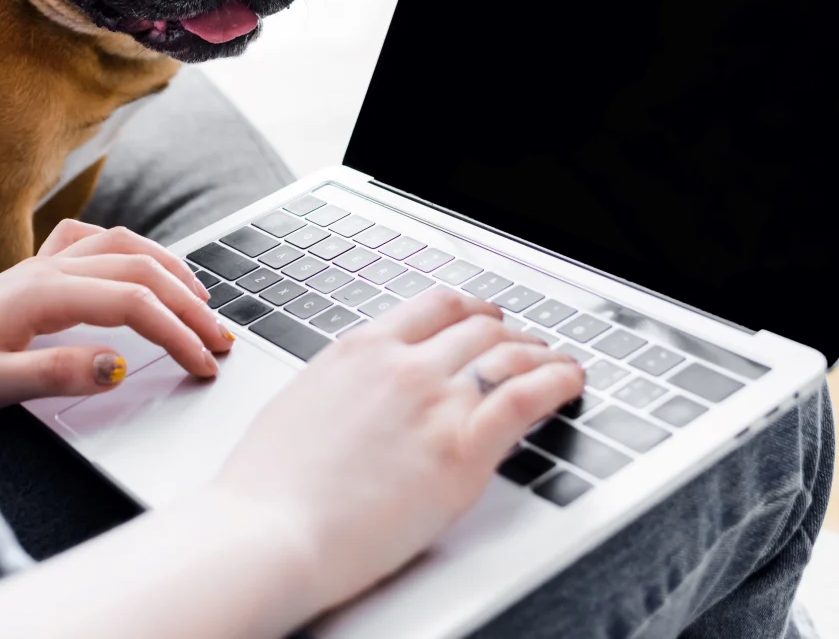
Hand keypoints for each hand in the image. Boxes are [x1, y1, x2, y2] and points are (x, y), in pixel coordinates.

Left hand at [0, 220, 233, 412]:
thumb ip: (56, 375)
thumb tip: (119, 365)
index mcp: (42, 293)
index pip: (134, 302)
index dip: (178, 331)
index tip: (206, 365)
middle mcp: (46, 268)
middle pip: (140, 266)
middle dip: (189, 302)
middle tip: (222, 341)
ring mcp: (41, 264)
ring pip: (123, 244)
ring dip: (169, 267)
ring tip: (202, 302)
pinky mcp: (34, 272)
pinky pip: (93, 241)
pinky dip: (130, 250)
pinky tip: (140, 269)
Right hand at [211, 289, 584, 619]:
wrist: (267, 532)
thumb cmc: (268, 488)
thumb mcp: (302, 407)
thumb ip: (344, 389)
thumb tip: (360, 395)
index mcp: (360, 350)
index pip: (435, 306)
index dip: (472, 310)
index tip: (484, 319)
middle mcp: (402, 365)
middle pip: (479, 327)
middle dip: (510, 334)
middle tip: (526, 347)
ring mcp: (434, 403)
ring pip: (510, 355)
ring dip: (542, 354)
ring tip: (558, 364)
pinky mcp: (461, 450)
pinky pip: (527, 398)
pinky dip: (558, 381)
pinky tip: (571, 381)